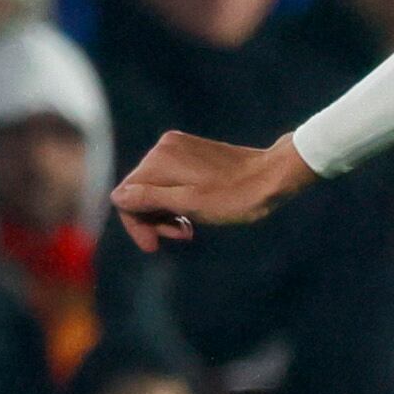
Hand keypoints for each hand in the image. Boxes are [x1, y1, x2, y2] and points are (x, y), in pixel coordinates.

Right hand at [111, 132, 315, 252]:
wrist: (275, 175)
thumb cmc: (236, 196)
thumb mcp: (190, 204)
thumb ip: (150, 199)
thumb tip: (118, 197)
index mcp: (159, 160)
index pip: (126, 196)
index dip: (136, 224)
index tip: (154, 246)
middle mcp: (164, 148)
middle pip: (140, 191)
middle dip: (154, 218)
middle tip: (182, 236)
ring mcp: (179, 147)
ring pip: (156, 187)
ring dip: (167, 212)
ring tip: (190, 229)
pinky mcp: (193, 151)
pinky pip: (172, 179)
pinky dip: (178, 199)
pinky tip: (195, 214)